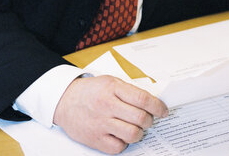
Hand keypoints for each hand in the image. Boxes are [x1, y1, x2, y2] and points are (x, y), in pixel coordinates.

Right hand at [53, 75, 167, 153]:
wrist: (64, 101)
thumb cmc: (90, 91)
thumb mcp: (110, 82)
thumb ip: (128, 91)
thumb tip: (152, 102)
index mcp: (113, 88)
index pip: (143, 99)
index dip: (157, 107)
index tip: (163, 111)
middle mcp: (107, 105)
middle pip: (140, 118)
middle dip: (150, 121)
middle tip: (149, 120)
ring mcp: (101, 123)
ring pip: (133, 134)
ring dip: (139, 133)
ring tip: (136, 128)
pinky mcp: (95, 139)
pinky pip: (119, 147)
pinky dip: (124, 143)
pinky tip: (121, 135)